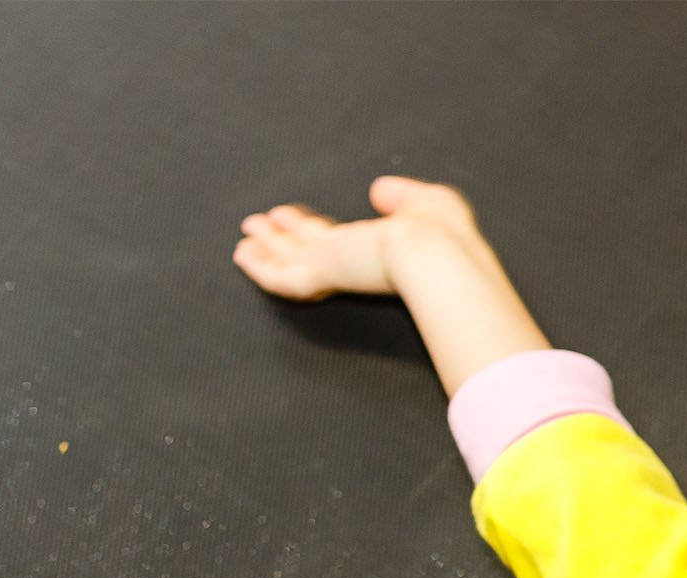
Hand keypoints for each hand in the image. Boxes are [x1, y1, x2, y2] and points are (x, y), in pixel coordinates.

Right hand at [232, 175, 479, 301]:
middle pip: (308, 250)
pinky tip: (244, 255)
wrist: (438, 253)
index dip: (314, 229)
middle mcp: (353, 261)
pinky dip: (262, 269)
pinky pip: (285, 278)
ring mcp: (336, 269)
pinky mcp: (324, 274)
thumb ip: (402, 196)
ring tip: (246, 238)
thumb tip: (379, 190)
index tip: (294, 219)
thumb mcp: (427, 201)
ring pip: (291, 261)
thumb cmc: (443, 234)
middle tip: (258, 228)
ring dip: (267, 248)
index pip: (338, 240)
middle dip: (283, 239)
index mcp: (377, 247)